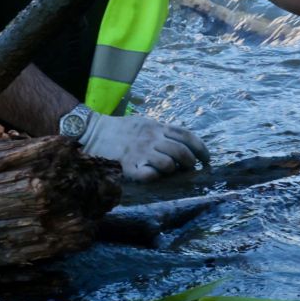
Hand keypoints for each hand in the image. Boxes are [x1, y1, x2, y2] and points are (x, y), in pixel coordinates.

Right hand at [78, 112, 210, 181]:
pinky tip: (152, 176)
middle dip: (190, 163)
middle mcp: (151, 139)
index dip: (201, 148)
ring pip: (168, 164)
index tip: (206, 159)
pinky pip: (149, 176)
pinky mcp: (128, 166)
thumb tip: (183, 143)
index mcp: (157, 127)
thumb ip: (163, 131)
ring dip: (173, 171)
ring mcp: (140, 153)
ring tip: (170, 172)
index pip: (187, 136)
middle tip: (190, 169)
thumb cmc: (121, 129)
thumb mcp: (145, 123)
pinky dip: (155, 177)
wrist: (93, 132)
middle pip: (181, 152)